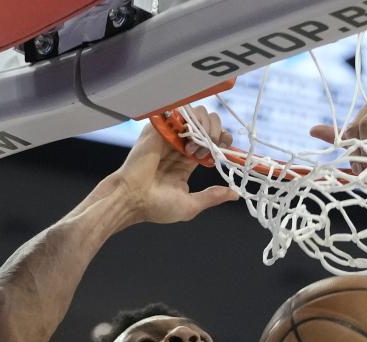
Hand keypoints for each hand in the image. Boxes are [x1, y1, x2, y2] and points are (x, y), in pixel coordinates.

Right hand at [111, 106, 237, 224]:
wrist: (131, 199)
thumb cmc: (156, 206)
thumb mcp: (190, 205)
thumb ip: (212, 197)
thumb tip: (235, 194)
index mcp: (187, 161)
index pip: (211, 141)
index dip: (222, 141)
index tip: (225, 151)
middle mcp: (179, 145)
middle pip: (207, 123)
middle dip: (215, 133)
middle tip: (208, 152)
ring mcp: (168, 135)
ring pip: (197, 113)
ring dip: (204, 128)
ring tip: (194, 149)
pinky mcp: (158, 127)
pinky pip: (179, 110)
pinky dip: (190, 121)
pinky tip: (188, 140)